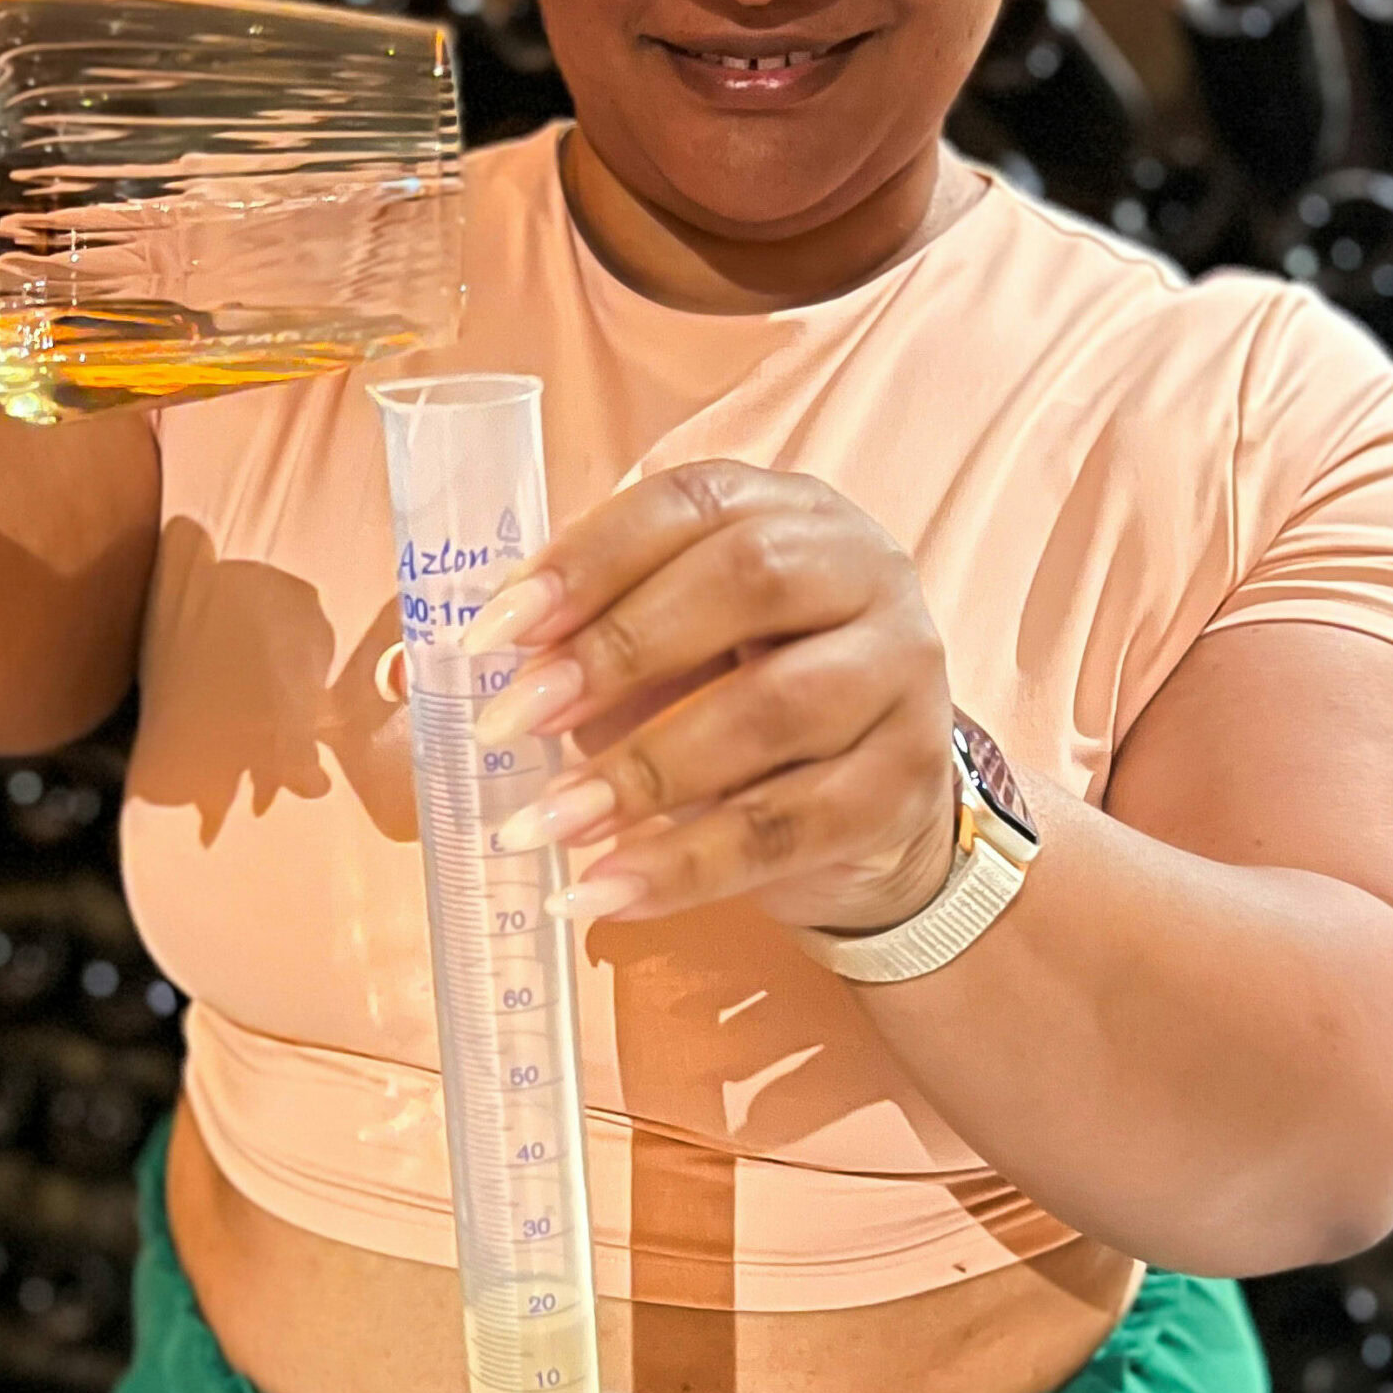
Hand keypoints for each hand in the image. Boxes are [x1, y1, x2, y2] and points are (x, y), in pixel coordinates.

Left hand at [465, 462, 957, 934]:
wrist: (870, 805)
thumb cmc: (742, 692)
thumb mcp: (675, 642)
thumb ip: (597, 634)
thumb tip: (490, 668)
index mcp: (790, 511)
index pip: (688, 503)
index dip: (586, 559)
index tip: (494, 629)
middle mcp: (864, 573)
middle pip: (744, 583)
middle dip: (614, 651)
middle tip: (511, 720)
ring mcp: (900, 678)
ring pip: (770, 711)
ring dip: (640, 772)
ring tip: (544, 823)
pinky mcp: (903, 787)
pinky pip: (787, 827)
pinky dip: (684, 865)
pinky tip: (605, 890)